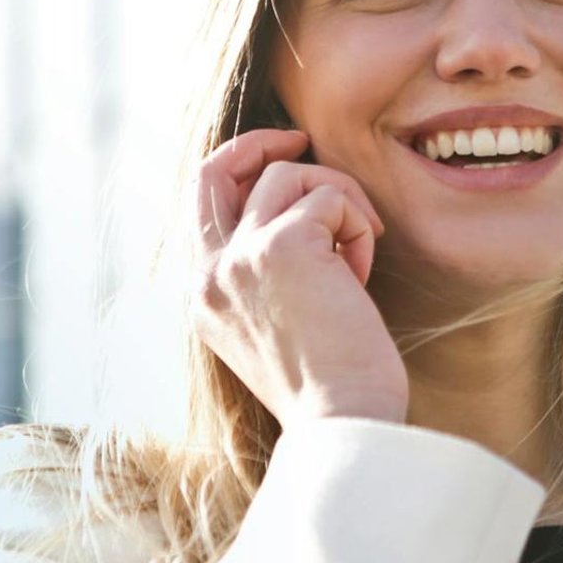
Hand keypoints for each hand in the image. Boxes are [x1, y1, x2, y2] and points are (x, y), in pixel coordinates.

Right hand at [190, 129, 407, 427]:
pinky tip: (362, 274)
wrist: (343, 422)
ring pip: (289, 176)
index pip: (201, 204)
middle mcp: (208, 273)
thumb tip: (296, 212)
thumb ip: (264, 274)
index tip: (282, 161)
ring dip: (338, 201)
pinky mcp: (283, 245)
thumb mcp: (274, 326)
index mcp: (203, 296)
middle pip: (214, 169)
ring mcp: (239, 257)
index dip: (239, 169)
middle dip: (259, 142)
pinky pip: (330, 197)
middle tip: (302, 139)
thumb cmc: (329, 386)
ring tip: (358, 254)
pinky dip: (357, 225)